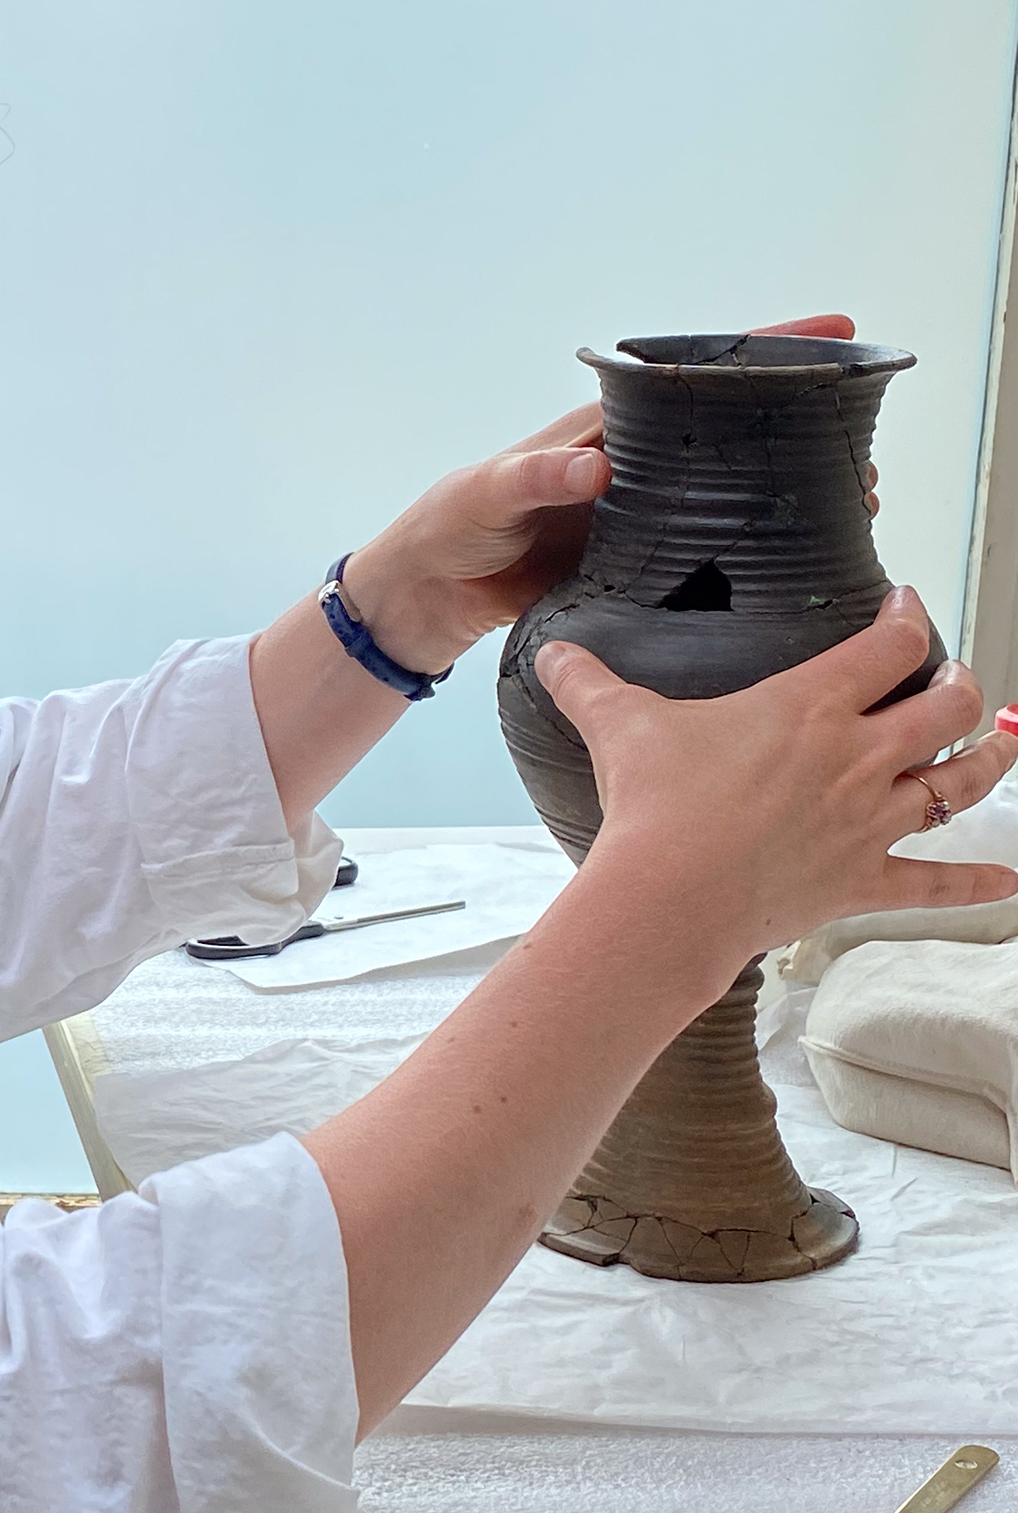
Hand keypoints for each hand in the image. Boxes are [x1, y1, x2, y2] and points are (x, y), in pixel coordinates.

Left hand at [339, 314, 878, 673]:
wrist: (431, 592)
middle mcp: (636, 465)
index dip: (766, 348)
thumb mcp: (486, 492)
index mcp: (607, 427)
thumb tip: (595, 469)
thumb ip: (536, 478)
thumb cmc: (450, 523)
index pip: (695, 373)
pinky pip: (701, 559)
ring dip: (785, 501)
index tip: (835, 332)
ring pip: (729, 499)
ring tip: (851, 508)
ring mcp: (641, 517)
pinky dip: (743, 561)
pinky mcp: (636, 570)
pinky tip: (789, 571)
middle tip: (860, 450)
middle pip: (732, 436)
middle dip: (798, 434)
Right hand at [536, 587, 1017, 971]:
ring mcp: (867, 823)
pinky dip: (977, 884)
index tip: (908, 605)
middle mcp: (857, 758)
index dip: (909, 617)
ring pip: (961, 782)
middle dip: (959, 685)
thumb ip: (589, 683)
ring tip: (1005, 741)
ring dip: (992, 758)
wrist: (669, 896)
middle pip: (946, 707)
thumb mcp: (618, 726)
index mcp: (810, 708)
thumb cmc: (653, 808)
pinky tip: (1007, 882)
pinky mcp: (861, 882)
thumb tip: (551, 654)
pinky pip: (936, 883)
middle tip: (954, 677)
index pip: (889, 646)